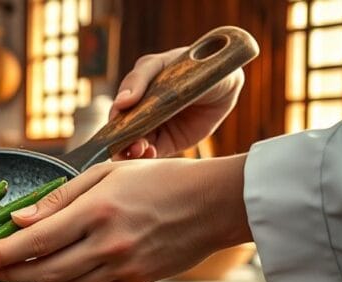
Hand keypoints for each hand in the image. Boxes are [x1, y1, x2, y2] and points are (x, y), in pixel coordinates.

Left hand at [0, 155, 250, 281]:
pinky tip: (47, 272)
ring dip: (31, 280)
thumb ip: (60, 199)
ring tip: (7, 271)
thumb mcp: (107, 174)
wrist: (217, 204)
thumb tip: (18, 221)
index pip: (32, 241)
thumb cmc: (161, 179)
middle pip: (41, 271)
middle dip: (4, 274)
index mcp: (96, 212)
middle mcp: (106, 245)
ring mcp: (121, 268)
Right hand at [111, 48, 244, 159]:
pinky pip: (151, 152)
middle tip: (127, 145)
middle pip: (122, 131)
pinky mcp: (167, 141)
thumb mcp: (163, 65)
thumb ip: (139, 79)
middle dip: (121, 141)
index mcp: (137, 90)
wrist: (227, 82)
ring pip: (134, 143)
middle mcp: (141, 110)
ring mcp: (154, 127)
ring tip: (139, 151)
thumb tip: (120, 103)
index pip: (118, 109)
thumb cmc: (194, 67)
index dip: (114, 120)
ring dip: (131, 150)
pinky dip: (147, 156)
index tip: (116, 127)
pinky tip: (150, 153)